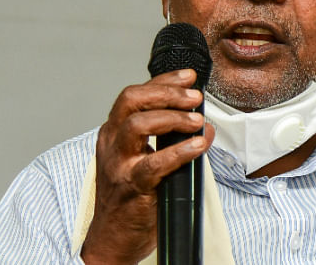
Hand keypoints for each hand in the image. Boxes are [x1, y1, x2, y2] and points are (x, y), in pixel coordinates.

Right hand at [81, 69, 213, 264]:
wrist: (113, 238)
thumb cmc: (131, 196)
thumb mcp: (144, 158)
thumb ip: (170, 138)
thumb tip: (204, 123)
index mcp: (113, 132)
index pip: (135, 94)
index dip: (163, 81)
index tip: (189, 77)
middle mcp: (111, 143)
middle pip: (131, 101)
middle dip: (167, 93)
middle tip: (195, 97)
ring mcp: (118, 165)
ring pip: (137, 124)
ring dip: (173, 117)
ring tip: (196, 121)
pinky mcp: (131, 187)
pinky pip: (154, 164)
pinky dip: (179, 151)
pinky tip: (198, 145)